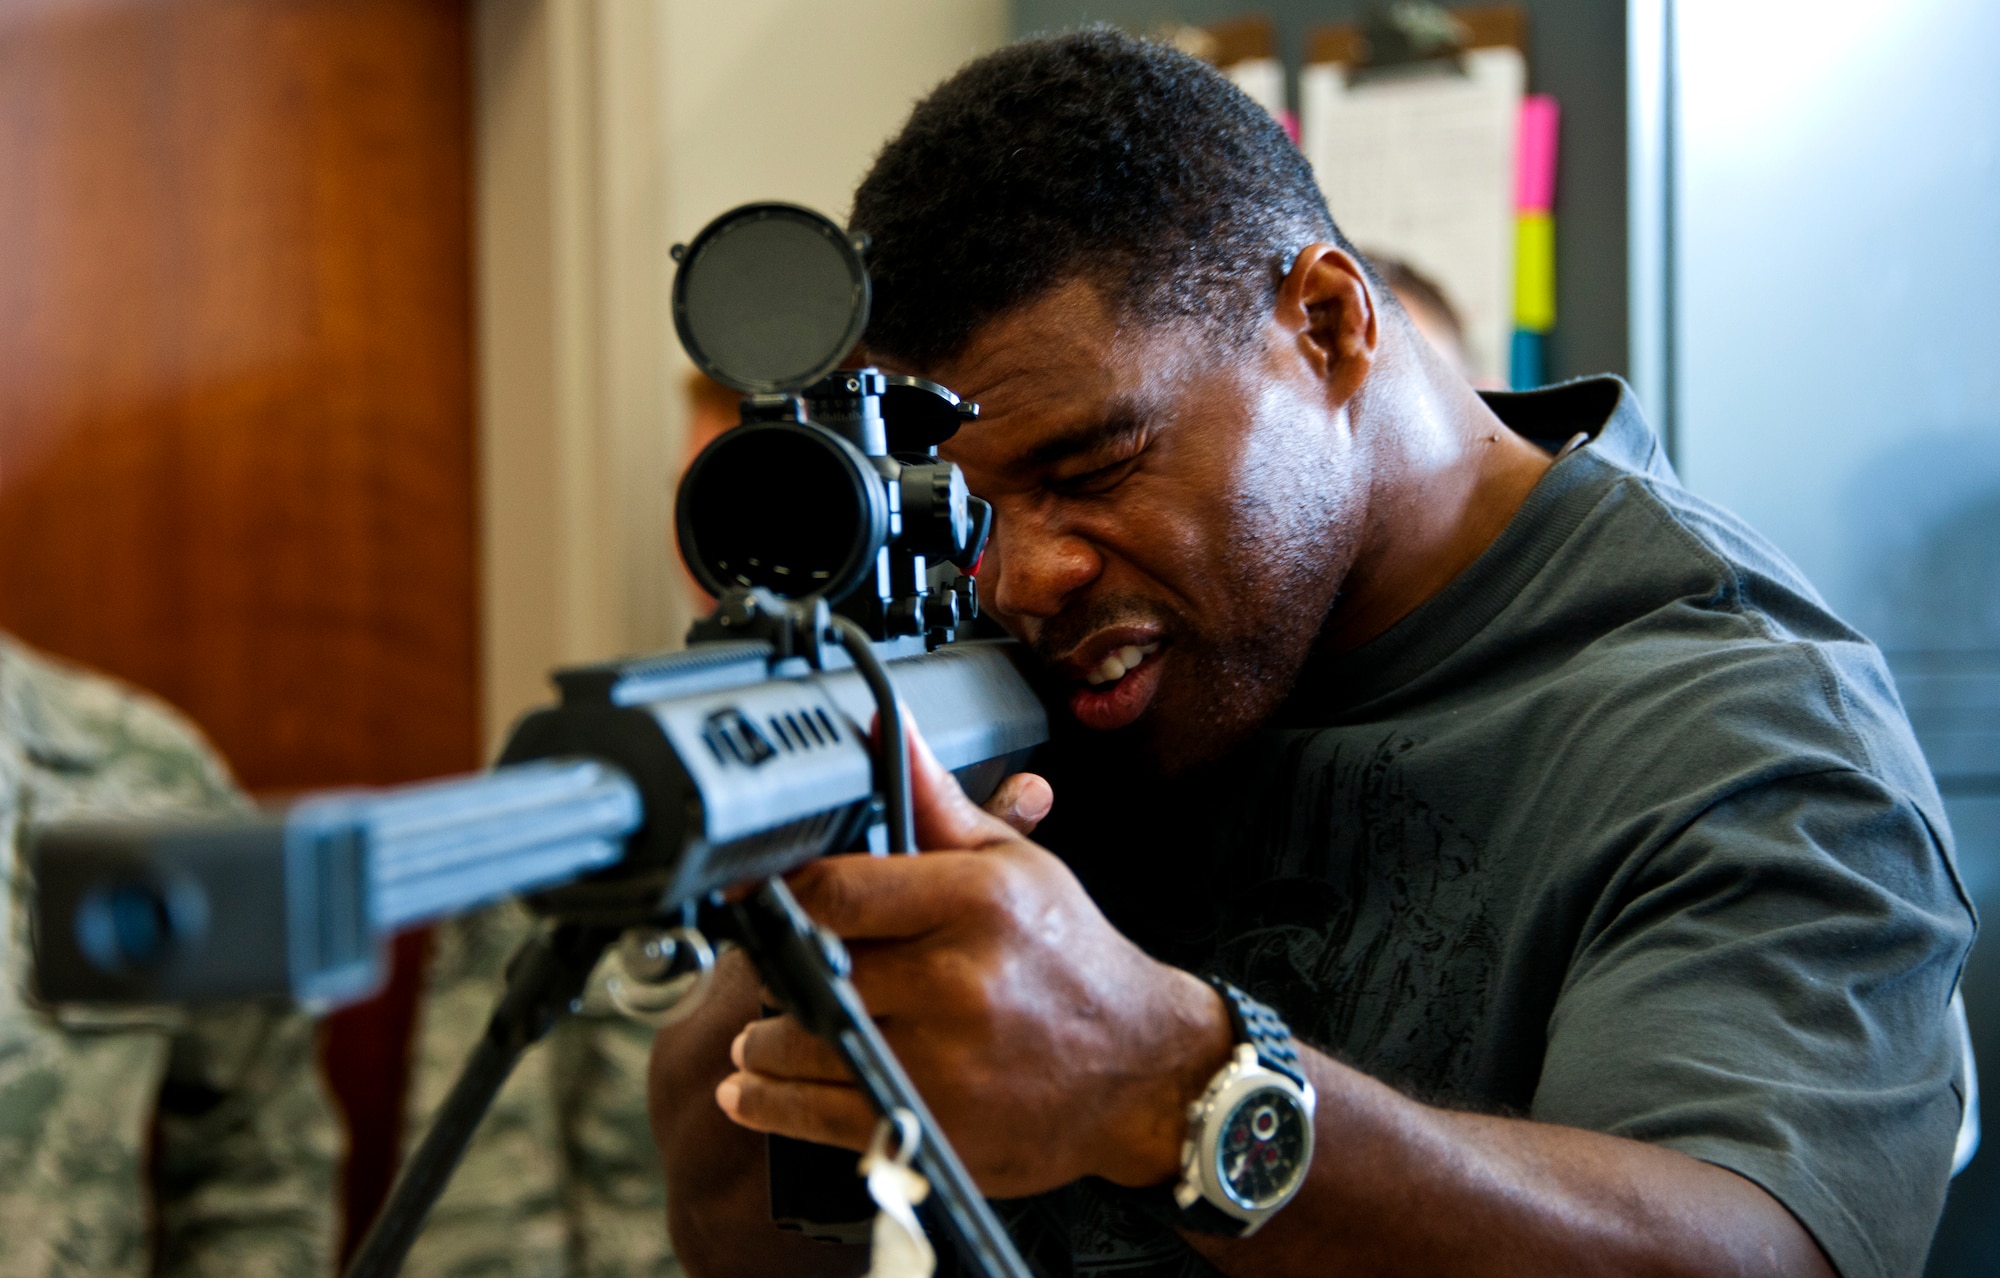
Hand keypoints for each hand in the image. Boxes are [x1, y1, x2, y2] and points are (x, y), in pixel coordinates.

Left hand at [715, 726, 1232, 1197]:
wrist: (1143, 1071)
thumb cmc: (1072, 963)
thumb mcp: (1018, 867)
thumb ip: (939, 805)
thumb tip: (889, 733)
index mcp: (975, 902)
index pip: (836, 887)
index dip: (778, 892)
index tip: (757, 897)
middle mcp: (958, 979)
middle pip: (813, 966)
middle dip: (781, 967)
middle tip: (776, 964)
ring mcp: (944, 1061)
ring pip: (804, 1044)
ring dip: (766, 1039)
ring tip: (767, 1030)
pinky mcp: (933, 1127)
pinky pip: (819, 1116)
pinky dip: (771, 1102)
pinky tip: (755, 1087)